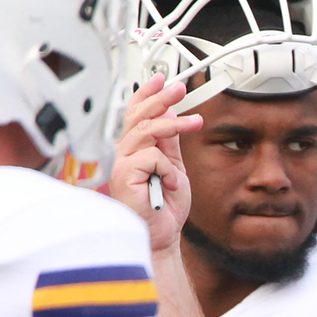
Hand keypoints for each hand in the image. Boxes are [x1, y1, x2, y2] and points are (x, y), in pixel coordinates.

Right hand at [109, 73, 201, 250]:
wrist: (161, 236)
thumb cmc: (164, 208)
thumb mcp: (174, 167)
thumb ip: (170, 143)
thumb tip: (171, 113)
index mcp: (133, 151)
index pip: (135, 115)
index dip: (146, 95)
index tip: (160, 79)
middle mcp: (123, 154)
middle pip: (137, 116)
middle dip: (160, 98)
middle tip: (180, 88)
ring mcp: (121, 164)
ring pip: (146, 130)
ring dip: (175, 124)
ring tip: (196, 123)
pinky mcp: (124, 175)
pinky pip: (150, 157)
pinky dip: (167, 169)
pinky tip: (169, 184)